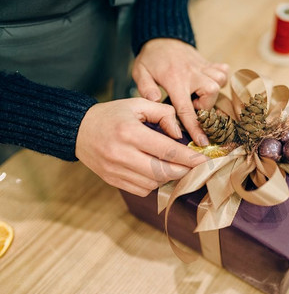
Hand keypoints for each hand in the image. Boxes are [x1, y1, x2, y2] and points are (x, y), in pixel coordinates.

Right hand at [75, 98, 207, 196]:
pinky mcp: (113, 181)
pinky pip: (142, 190)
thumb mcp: (138, 104)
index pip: (168, 151)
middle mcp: (122, 154)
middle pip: (163, 171)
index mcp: (130, 133)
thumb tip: (181, 134)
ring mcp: (116, 171)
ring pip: (154, 183)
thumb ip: (164, 113)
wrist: (79, 130)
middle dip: (184, 171)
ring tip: (174, 166)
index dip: (190, 158)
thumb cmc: (112, 115)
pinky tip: (155, 171)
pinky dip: (154, 183)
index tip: (204, 161)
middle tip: (194, 166)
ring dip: (169, 177)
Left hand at [132, 38, 228, 145]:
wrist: (162, 36)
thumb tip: (154, 101)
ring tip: (198, 95)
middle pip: (211, 92)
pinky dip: (220, 78)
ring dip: (212, 93)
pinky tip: (207, 83)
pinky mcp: (207, 63)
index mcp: (175, 80)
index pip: (186, 108)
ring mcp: (201, 67)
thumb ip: (145, 87)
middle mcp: (192, 73)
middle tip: (192, 105)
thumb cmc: (150, 58)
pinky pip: (223, 71)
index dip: (195, 127)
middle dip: (205, 105)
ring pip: (219, 81)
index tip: (203, 142)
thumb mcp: (140, 71)